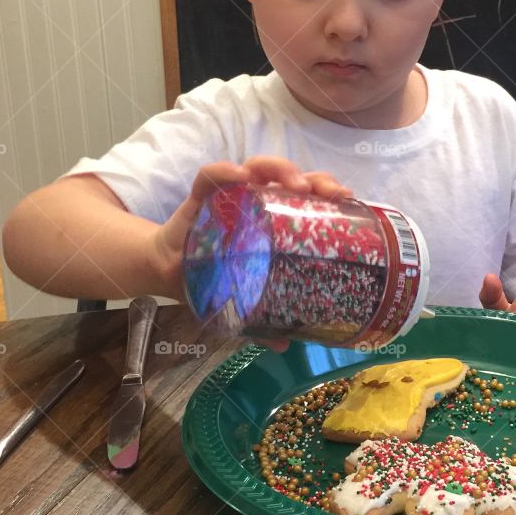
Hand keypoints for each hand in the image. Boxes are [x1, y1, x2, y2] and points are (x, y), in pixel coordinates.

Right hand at [147, 157, 352, 349]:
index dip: (328, 193)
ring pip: (257, 168)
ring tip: (294, 184)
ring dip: (278, 169)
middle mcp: (256, 202)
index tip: (347, 199)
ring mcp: (229, 194)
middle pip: (290, 178)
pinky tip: (240, 176)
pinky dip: (224, 171)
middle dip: (313, 178)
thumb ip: (263, 322)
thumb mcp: (243, 302)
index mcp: (274, 221)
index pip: (306, 198)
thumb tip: (286, 346)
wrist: (168, 272)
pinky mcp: (199, 195)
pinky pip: (210, 176)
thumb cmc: (214, 278)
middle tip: (328, 192)